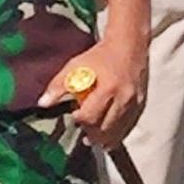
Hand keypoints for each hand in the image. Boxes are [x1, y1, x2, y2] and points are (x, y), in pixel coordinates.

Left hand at [59, 33, 149, 152]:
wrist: (129, 44)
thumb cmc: (100, 55)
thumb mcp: (76, 65)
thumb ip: (59, 85)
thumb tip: (42, 104)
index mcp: (107, 87)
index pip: (91, 115)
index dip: (80, 120)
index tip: (74, 115)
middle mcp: (124, 98)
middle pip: (105, 128)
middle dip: (92, 134)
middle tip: (83, 132)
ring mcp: (135, 103)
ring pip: (118, 132)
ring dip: (104, 139)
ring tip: (92, 139)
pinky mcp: (141, 105)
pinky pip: (128, 128)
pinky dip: (117, 135)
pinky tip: (107, 138)